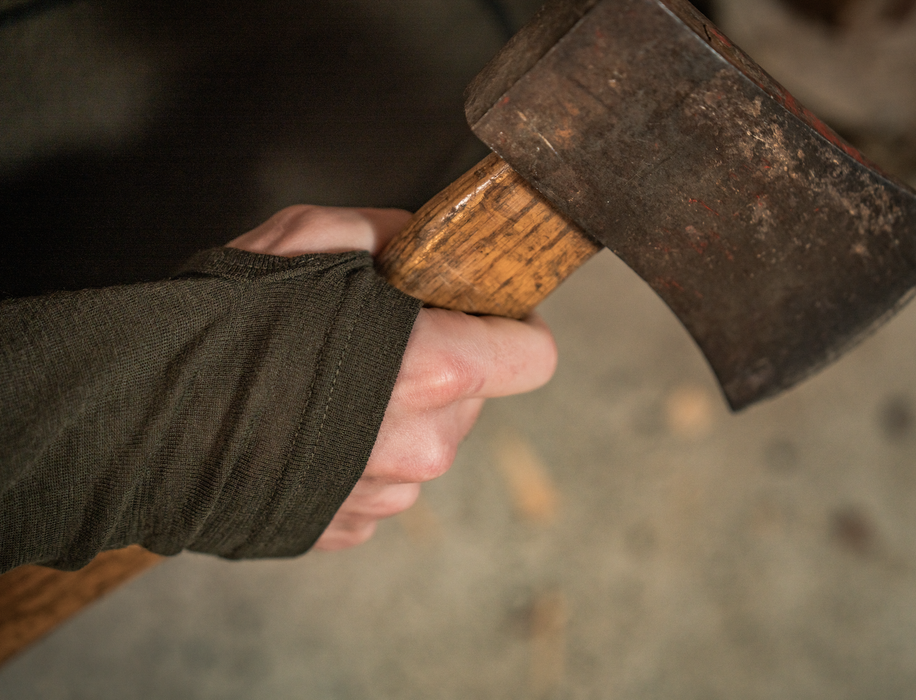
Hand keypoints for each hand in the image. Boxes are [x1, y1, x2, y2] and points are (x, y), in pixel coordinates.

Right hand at [228, 206, 557, 549]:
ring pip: (425, 444)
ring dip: (396, 414)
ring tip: (325, 384)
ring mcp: (383, 496)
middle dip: (441, 367)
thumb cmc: (221, 325)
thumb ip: (391, 235)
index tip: (485, 315)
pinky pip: (379, 482)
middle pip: (472, 400)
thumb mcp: (312, 234)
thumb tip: (426, 245)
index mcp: (435, 371)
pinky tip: (305, 428)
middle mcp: (422, 446)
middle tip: (378, 339)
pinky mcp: (345, 527)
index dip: (513, 328)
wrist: (136, 418)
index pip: (534, 358)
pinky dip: (357, 454)